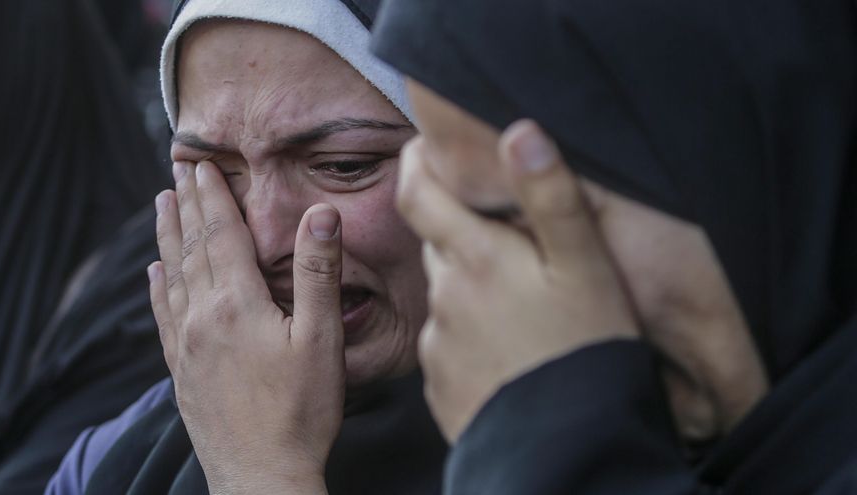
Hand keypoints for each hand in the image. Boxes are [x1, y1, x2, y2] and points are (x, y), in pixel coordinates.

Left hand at [148, 161, 343, 493]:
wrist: (261, 474)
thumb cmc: (300, 411)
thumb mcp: (321, 339)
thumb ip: (318, 273)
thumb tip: (321, 214)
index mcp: (236, 304)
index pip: (220, 235)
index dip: (212, 197)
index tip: (200, 164)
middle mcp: (202, 318)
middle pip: (191, 248)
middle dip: (186, 205)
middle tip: (176, 170)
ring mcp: (186, 346)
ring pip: (171, 276)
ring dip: (166, 237)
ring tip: (160, 206)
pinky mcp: (182, 370)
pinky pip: (163, 316)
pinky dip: (157, 287)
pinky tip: (153, 274)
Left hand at [396, 121, 638, 442]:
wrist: (568, 450)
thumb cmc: (586, 351)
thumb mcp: (584, 267)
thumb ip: (551, 197)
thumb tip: (520, 131)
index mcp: (474, 258)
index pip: (415, 192)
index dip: (415, 163)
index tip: (426, 150)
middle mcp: (445, 298)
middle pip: (438, 244)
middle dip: (462, 231)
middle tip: (507, 237)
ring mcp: (440, 346)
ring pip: (448, 295)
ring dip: (474, 287)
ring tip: (523, 305)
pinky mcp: (442, 385)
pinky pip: (451, 344)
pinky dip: (473, 335)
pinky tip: (512, 348)